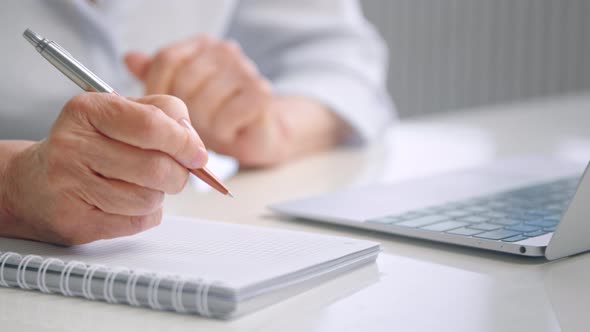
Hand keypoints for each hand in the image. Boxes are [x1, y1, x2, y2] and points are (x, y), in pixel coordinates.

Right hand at [1, 93, 206, 244]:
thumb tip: (195, 146)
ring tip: (140, 186)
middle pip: (157, 167)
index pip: (152, 125)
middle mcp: (73, 145)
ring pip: (150, 199)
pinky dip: (144, 215)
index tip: (197, 154)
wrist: (35, 184)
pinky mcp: (77, 221)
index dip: (184, 142)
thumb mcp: (122, 114)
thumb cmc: (90, 145)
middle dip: (178, 174)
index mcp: (88, 110)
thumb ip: (164, 117)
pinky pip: (137, 222)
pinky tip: (126, 203)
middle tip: (174, 172)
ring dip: (158, 195)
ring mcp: (71, 185)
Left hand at [125, 36, 349, 166]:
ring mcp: (246, 69)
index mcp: (202, 45)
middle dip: (183, 114)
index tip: (158, 114)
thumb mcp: (181, 96)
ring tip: (212, 129)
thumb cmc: (217, 114)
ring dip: (204, 126)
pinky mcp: (260, 93)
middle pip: (184, 81)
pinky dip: (222, 132)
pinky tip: (229, 131)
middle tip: (192, 127)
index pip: (167, 59)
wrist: (258, 134)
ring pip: (204, 102)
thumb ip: (158, 76)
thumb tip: (129, 58)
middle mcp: (225, 51)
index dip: (156, 90)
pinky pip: (225, 117)